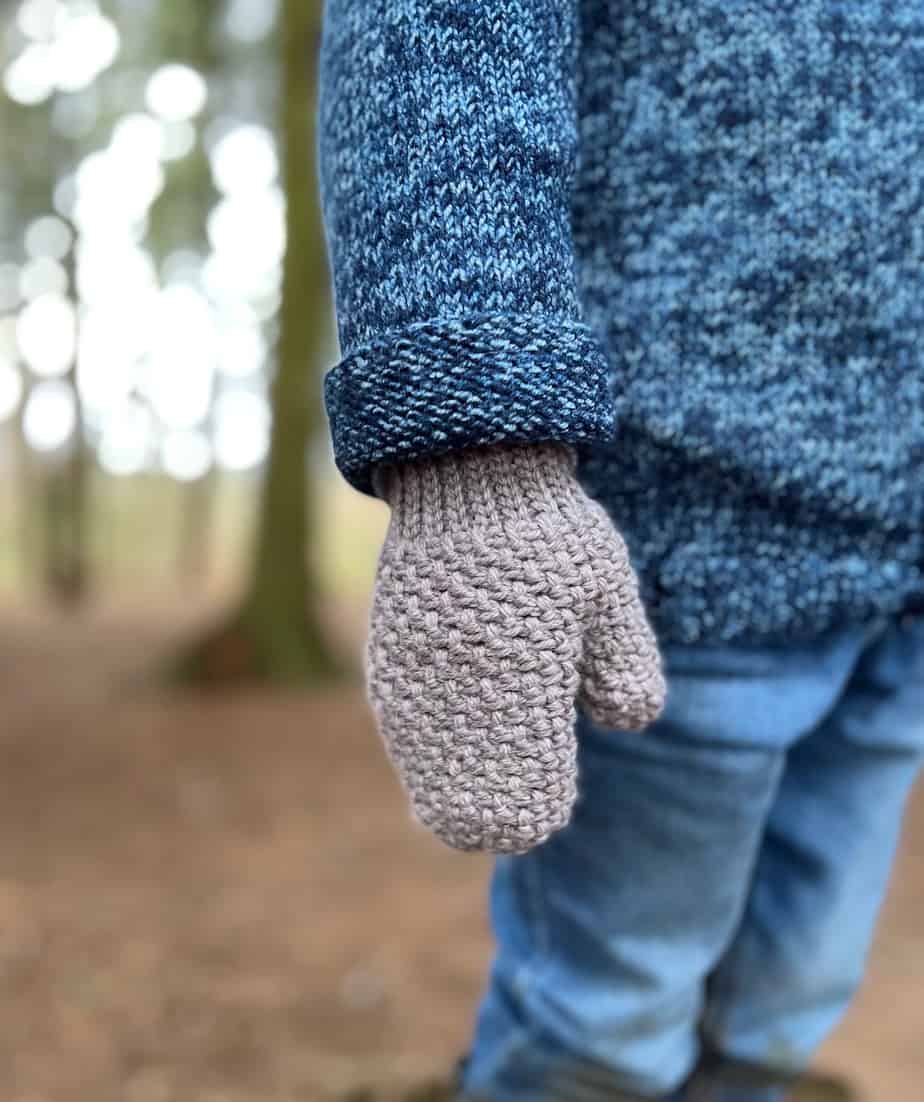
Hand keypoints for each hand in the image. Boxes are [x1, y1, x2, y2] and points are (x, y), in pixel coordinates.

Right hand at [366, 441, 665, 853]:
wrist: (468, 472)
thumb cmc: (550, 535)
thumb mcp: (607, 593)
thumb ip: (622, 665)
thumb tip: (626, 720)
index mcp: (523, 678)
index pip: (522, 789)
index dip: (534, 811)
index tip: (548, 810)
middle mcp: (460, 687)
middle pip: (462, 797)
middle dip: (489, 815)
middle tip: (516, 818)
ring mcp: (414, 674)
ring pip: (424, 769)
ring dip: (450, 789)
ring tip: (473, 810)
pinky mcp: (386, 655)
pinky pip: (402, 728)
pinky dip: (423, 753)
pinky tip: (436, 759)